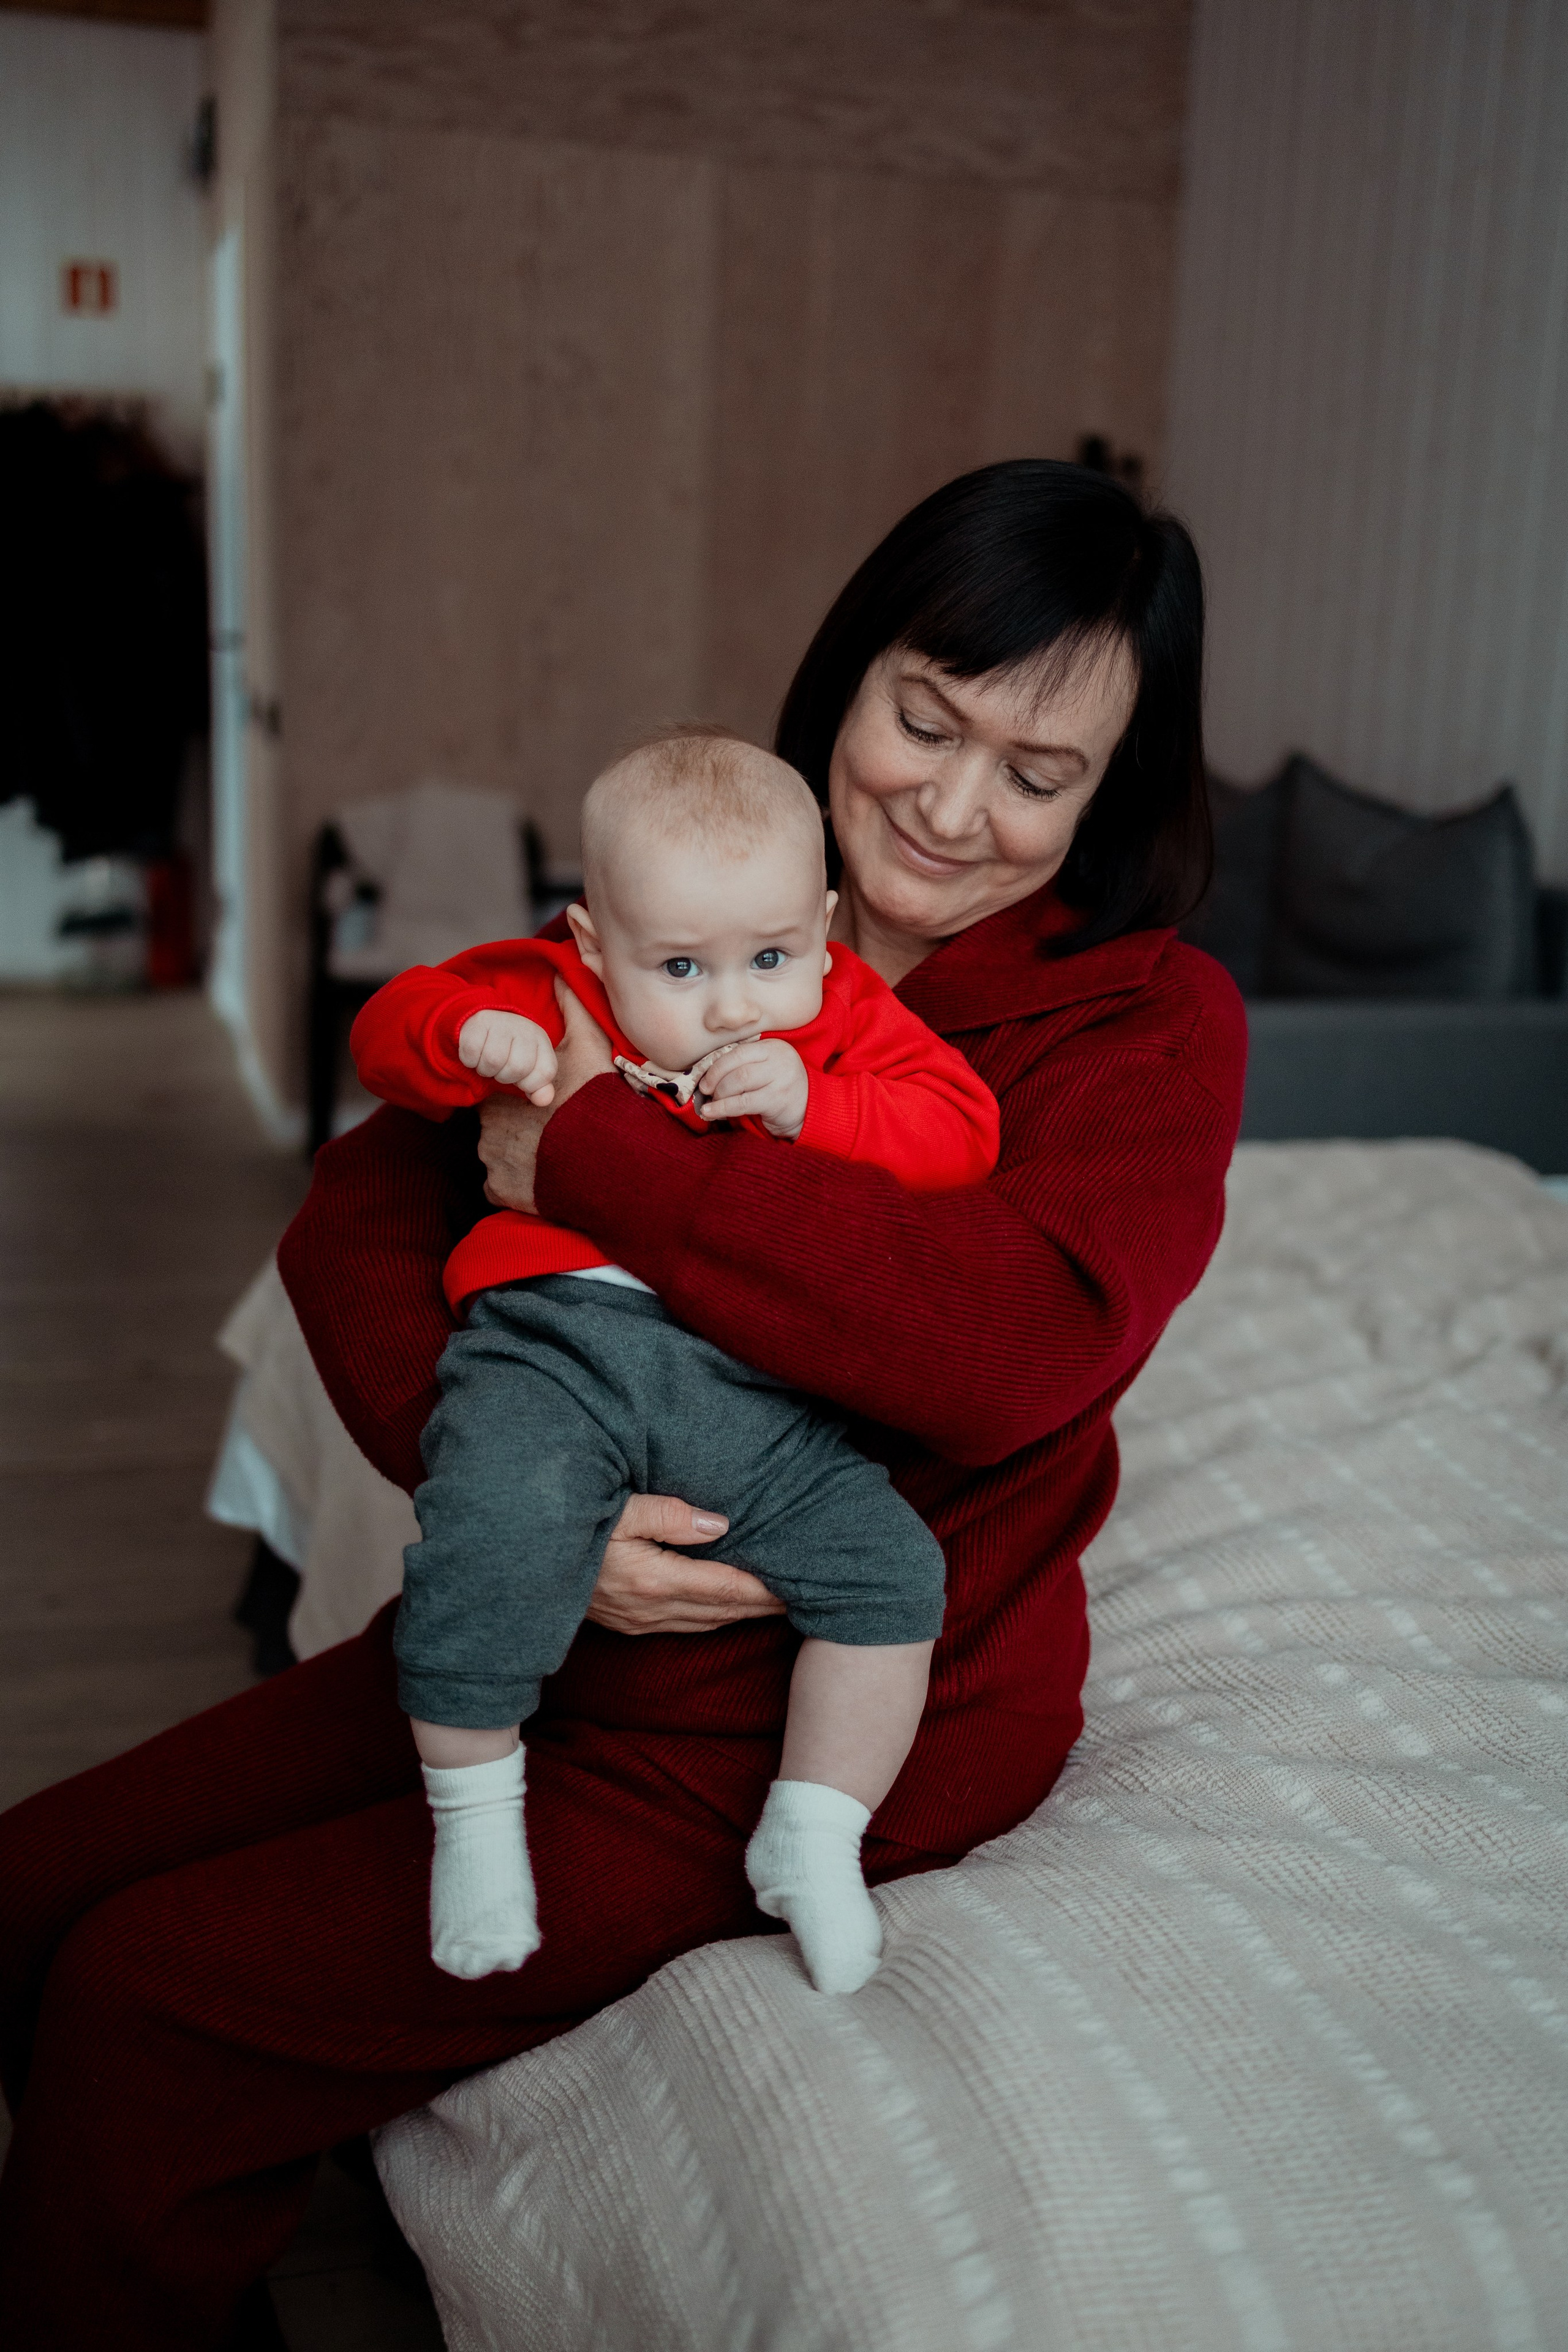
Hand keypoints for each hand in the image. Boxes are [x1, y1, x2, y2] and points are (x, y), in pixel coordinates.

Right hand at [457, 1010, 557, 1102]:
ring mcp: (502, 1023)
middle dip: (504, 1077)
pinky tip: (475, 1053)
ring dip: (485, 1070)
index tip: (520, 1078)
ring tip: (486, 1061)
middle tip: (500, 1068)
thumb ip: (538, 1087)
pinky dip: (470, 1061)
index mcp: (542, 1042)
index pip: (545, 1072)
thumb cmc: (510, 1052)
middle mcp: (524, 1029)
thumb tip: (543, 1101)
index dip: (530, 1084)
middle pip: (517, 1068)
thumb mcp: (529, 1070)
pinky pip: (471, 1054)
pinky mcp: (479, 1023)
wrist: (489, 1024)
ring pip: (492, 1061)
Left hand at [476, 979, 616, 1210]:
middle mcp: (487, 1128)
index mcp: (502, 1092)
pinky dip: (517, 1186)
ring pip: (497, 1158)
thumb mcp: (588, 1045)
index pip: (496, 1092)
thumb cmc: (595, 1100)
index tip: (541, 1102)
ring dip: (518, 1158)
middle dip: (516, 1128)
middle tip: (550, 1131)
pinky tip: (544, 1180)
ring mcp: (493, 1163)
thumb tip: (563, 972)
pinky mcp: (503, 1193)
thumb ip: (573, 1007)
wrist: (609, 1160)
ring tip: (553, 1157)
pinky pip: (501, 1188)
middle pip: (494, 1126)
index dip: (517, 1096)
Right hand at [586, 1494, 786, 1633]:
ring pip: (708, 1623)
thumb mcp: (618, 1507)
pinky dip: (717, 1618)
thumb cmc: (575, 1525)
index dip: (765, 1589)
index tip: (798, 1580)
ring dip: (744, 1614)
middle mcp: (651, 1609)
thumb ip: (669, 1513)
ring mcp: (640, 1622)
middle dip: (765, 1605)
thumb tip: (720, 1525)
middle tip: (805, 1594)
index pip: (725, 1588)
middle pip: (724, 1611)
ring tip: (777, 1601)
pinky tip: (731, 1608)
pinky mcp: (630, 1625)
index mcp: (653, 1579)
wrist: (525, 1564)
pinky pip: (687, 1627)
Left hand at [698, 1037, 809, 1137]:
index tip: (704, 1078)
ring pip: (738, 1082)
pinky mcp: (777, 1099)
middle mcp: (779, 1058)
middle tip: (705, 1091)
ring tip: (711, 1104)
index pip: (738, 1051)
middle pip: (737, 1066)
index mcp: (773, 1047)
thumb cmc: (780, 1090)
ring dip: (719, 1094)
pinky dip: (722, 1108)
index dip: (716, 1066)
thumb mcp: (766, 1070)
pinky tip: (710, 1112)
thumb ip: (744, 1067)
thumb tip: (707, 1076)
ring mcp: (780, 1078)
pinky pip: (743, 1103)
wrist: (809, 1111)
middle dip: (715, 1080)